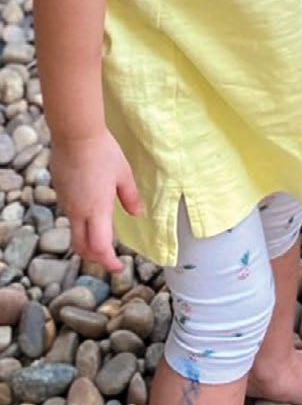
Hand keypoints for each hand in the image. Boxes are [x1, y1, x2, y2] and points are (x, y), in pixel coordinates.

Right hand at [50, 130, 141, 273]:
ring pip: (74, 234)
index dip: (108, 261)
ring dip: (87, 242)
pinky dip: (81, 226)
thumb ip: (131, 197)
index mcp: (96, 210)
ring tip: (103, 239)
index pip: (99, 246)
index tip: (119, 267)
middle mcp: (78, 212)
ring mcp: (66, 205)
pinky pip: (70, 218)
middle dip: (96, 257)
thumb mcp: (124, 174)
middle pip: (82, 246)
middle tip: (110, 258)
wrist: (75, 136)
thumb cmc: (104, 153)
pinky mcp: (60, 195)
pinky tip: (92, 216)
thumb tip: (138, 215)